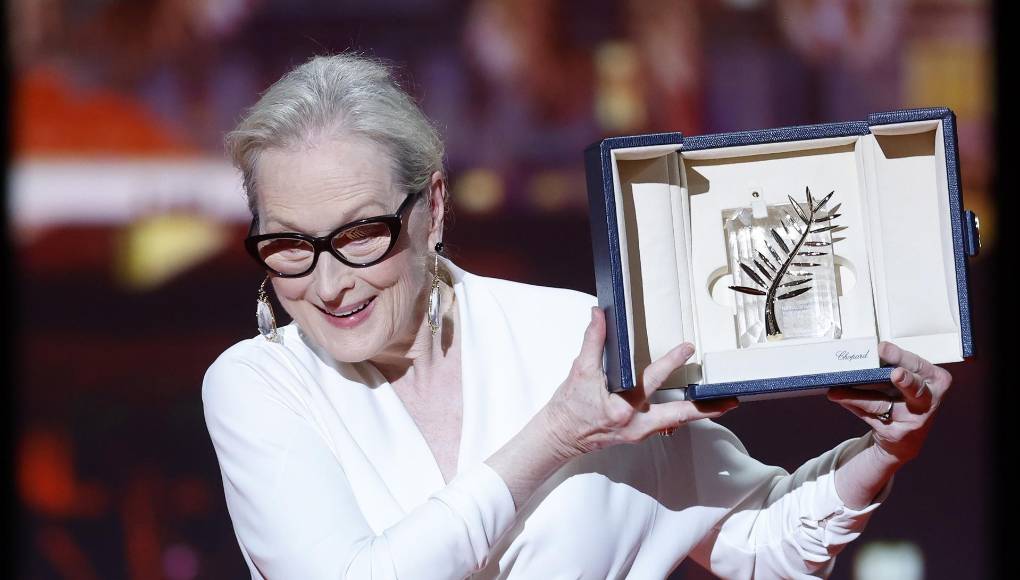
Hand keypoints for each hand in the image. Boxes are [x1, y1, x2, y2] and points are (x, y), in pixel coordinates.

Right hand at [543, 307, 738, 458]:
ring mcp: (638, 432)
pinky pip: (665, 424)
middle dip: (706, 408)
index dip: (670, 362)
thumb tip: (598, 314)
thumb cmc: (568, 407)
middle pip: (678, 415)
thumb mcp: (579, 371)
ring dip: (699, 412)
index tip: (687, 348)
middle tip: (732, 400)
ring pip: (676, 422)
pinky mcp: (637, 434)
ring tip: (723, 404)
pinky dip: (680, 415)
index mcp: (622, 407)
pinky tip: (692, 407)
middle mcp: (635, 424)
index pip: (651, 380)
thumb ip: (593, 341)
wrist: (559, 436)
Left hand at [827, 340, 952, 465]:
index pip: (917, 365)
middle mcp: (928, 401)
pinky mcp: (895, 433)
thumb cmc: (904, 398)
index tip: (883, 348)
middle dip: (906, 380)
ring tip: (837, 389)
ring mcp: (913, 420)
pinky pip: (869, 415)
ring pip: (881, 403)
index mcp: (936, 380)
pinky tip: (838, 396)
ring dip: (855, 395)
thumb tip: (861, 353)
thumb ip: (890, 366)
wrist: (905, 438)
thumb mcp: (907, 380)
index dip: (900, 356)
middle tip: (895, 374)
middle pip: (914, 389)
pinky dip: (851, 404)